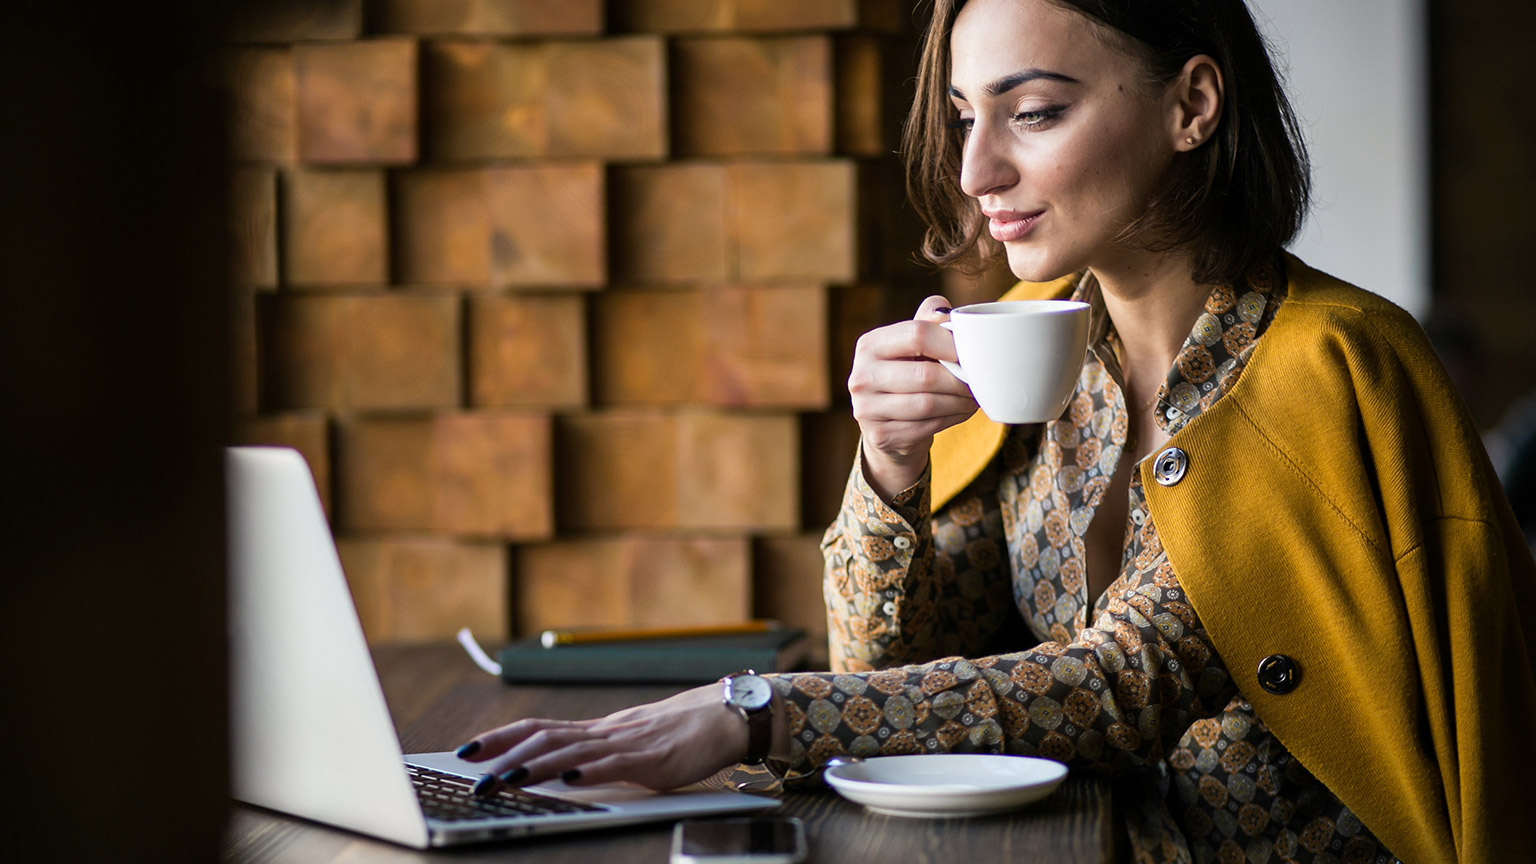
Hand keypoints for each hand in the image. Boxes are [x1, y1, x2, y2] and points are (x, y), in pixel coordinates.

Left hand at [456, 685, 748, 792]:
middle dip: (505, 757)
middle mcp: (605, 733)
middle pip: (546, 738)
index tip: (468, 749)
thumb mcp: (630, 744)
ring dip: (535, 766)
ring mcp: (627, 744)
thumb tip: (562, 773)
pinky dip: (590, 771)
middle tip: (474, 777)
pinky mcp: (653, 759)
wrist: (724, 717)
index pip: (539, 728)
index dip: (502, 737)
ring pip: (573, 751)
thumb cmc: (680, 734)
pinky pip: (616, 765)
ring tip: (506, 778)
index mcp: (597, 730)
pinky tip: (570, 780)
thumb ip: (598, 756)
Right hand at [848, 295, 976, 497]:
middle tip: (980, 380)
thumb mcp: (912, 342)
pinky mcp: (880, 435)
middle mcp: (861, 376)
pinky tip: (962, 411)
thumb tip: (948, 313)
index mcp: (870, 344)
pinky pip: (927, 426)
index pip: (917, 334)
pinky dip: (952, 419)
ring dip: (960, 401)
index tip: (970, 352)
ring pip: (928, 404)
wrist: (887, 420)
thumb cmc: (907, 371)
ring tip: (975, 395)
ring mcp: (866, 409)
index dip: (950, 343)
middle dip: (960, 379)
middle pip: (925, 375)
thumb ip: (929, 320)